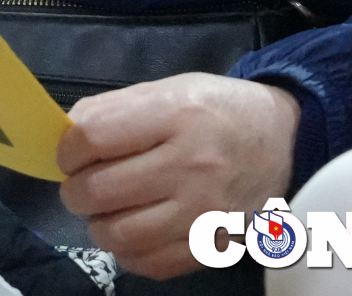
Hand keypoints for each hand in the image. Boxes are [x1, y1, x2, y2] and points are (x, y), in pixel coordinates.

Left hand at [58, 73, 299, 279]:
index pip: (93, 137)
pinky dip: (128, 252)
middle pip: (100, 190)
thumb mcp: (168, 88)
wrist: (286, 140)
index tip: (69, 155)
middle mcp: (192, 165)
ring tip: (106, 209)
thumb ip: (114, 110)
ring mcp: (206, 212)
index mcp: (177, 114)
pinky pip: (151, 264)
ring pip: (120, 235)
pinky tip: (132, 232)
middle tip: (82, 184)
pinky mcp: (216, 246)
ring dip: (98, 224)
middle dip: (76, 190)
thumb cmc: (216, 108)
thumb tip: (66, 138)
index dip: (67, 150)